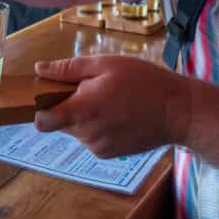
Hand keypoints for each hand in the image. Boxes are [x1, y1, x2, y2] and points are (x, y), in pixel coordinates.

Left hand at [34, 55, 191, 157]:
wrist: (178, 111)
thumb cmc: (143, 82)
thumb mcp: (105, 64)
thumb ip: (69, 69)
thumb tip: (40, 68)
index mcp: (83, 109)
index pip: (41, 121)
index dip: (40, 108)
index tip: (50, 95)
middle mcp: (87, 134)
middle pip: (60, 122)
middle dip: (69, 106)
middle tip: (94, 89)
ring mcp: (98, 147)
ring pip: (77, 130)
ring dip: (85, 117)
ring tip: (110, 101)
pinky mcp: (109, 154)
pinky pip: (91, 139)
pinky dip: (98, 127)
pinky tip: (118, 115)